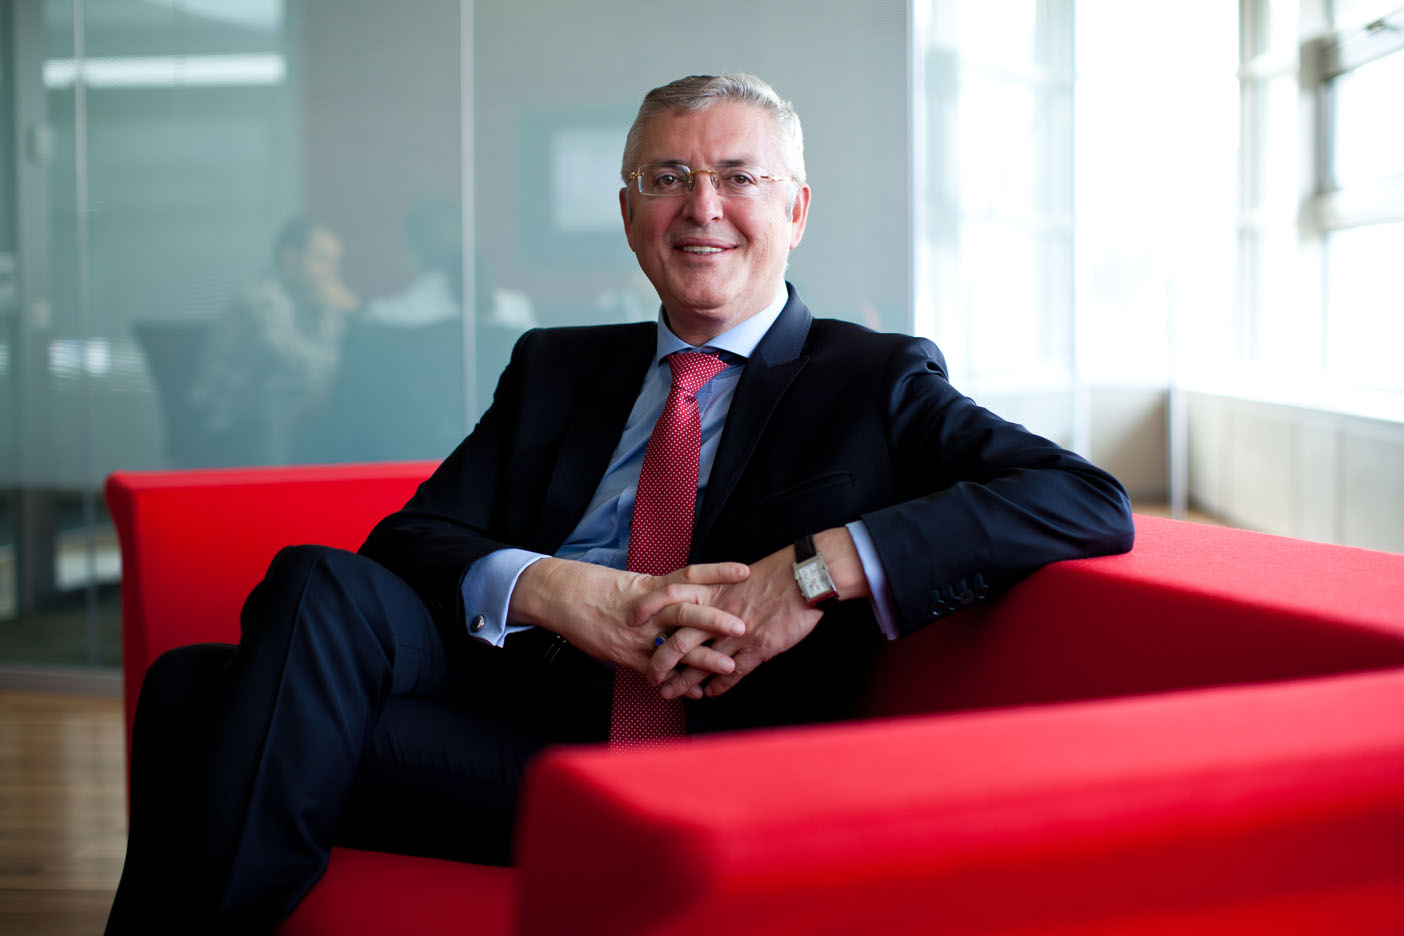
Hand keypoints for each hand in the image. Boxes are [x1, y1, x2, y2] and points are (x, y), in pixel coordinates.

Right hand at [508, 557, 749, 678]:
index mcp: (652, 586)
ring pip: (674, 646)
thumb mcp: (634, 582)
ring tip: (729, 667)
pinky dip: (679, 682)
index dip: (717, 572)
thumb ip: (663, 590)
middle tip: (742, 626)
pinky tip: (697, 691)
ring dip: (704, 659)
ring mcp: (638, 635)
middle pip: (685, 612)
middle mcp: (648, 610)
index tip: (744, 570)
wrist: (562, 597)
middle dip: (715, 621)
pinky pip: (657, 670)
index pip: (689, 575)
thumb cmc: (598, 587)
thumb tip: (693, 591)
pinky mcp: (627, 655)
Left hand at [648, 527, 867, 698]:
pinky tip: (708, 694)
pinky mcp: (758, 648)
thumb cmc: (773, 576)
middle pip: (679, 640)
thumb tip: (697, 605)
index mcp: (712, 590)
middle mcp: (718, 613)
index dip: (648, 609)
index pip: (669, 597)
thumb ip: (715, 594)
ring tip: (670, 694)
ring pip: (701, 662)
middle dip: (660, 662)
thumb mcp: (736, 578)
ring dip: (683, 681)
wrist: (803, 578)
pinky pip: (732, 673)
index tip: (631, 622)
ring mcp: (737, 633)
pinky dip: (717, 685)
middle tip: (650, 676)